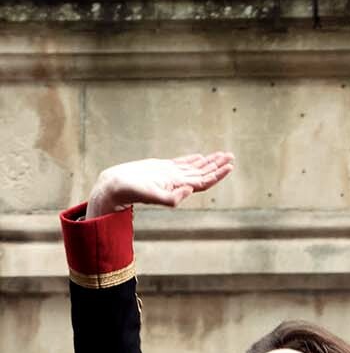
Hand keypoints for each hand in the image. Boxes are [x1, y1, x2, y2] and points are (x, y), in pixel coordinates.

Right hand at [85, 152, 233, 218]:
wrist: (115, 187)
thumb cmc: (131, 192)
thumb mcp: (152, 196)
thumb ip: (172, 197)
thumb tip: (190, 190)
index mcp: (179, 187)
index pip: (204, 180)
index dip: (218, 174)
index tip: (230, 166)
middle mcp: (178, 181)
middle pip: (203, 173)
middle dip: (217, 165)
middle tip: (231, 156)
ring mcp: (170, 174)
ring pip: (194, 167)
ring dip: (209, 161)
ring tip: (222, 155)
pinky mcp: (161, 168)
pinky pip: (181, 163)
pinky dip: (192, 159)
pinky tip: (200, 157)